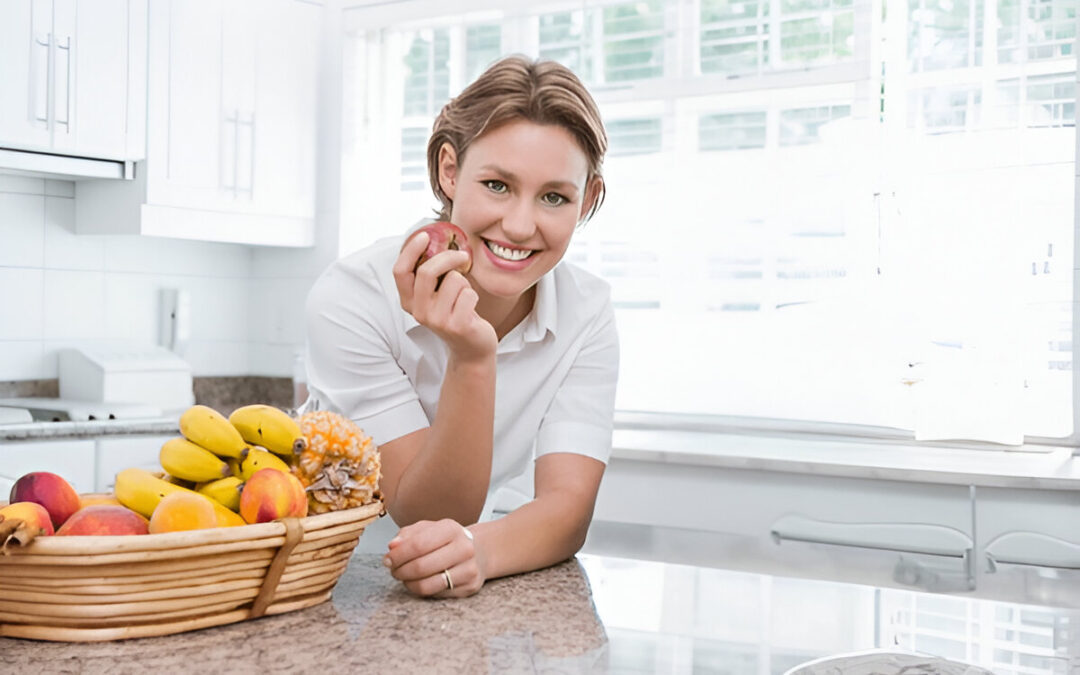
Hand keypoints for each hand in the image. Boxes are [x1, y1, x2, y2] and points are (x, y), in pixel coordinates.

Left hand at [382, 518, 485, 597]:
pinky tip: (420, 582)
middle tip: (393, 571)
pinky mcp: (470, 586)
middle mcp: (464, 548)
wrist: (479, 551)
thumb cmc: (447, 540)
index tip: (387, 560)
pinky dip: (422, 590)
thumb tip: (393, 547)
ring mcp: (469, 568)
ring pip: (427, 585)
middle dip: (400, 571)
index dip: (398, 555)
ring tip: (404, 578)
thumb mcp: (428, 529)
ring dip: (408, 584)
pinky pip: (436, 594)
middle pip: (421, 566)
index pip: (417, 544)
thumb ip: (408, 535)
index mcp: (451, 529)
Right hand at [393, 232, 496, 361]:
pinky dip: (474, 295)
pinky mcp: (456, 326)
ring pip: (454, 280)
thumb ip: (431, 275)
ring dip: (465, 283)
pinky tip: (471, 308)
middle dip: (448, 257)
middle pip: (427, 271)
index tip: (425, 236)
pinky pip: (469, 293)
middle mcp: (419, 312)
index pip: (400, 271)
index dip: (410, 250)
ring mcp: (437, 321)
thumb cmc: (455, 313)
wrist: (471, 347)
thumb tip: (436, 240)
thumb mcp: (436, 296)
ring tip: (464, 297)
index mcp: (409, 302)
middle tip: (462, 255)